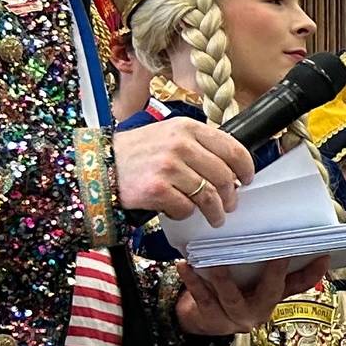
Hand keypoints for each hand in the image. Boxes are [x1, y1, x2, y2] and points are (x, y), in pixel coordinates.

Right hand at [115, 116, 254, 224]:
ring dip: (215, 212)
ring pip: (208, 196)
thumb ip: (199, 146)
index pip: (233, 149)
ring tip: (215, 217)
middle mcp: (180, 144)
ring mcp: (168, 166)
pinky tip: (178, 211)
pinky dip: (185, 214)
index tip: (246, 179)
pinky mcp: (156, 188)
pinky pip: (186, 208)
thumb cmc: (137, 153)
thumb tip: (232, 169)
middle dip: (231, 196)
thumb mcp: (169, 135)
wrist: (99, 165)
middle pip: (224, 176)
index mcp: (187, 128)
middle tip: (230, 205)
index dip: (246, 168)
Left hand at [175, 256, 330, 337]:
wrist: (202, 320)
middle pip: (271, 292)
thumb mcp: (254, 282)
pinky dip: (193, 281)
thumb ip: (268, 266)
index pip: (298, 285)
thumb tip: (280, 234)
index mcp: (273, 298)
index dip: (313, 273)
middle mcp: (259, 310)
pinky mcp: (211, 318)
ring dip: (224, 279)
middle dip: (275, 272)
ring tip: (215, 261)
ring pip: (232, 297)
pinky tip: (185, 265)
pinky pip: (203, 298)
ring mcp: (235, 317)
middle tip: (279, 253)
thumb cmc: (231, 291)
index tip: (324, 255)